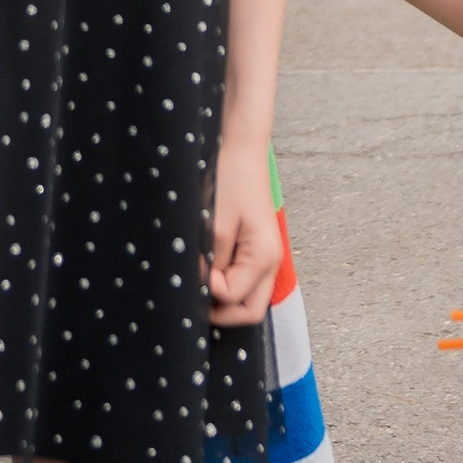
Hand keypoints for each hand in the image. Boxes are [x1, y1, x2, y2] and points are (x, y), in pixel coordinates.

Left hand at [207, 142, 281, 323]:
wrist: (241, 148)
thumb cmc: (230, 180)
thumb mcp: (216, 223)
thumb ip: (213, 262)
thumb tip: (205, 287)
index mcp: (264, 257)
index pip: (235, 297)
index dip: (209, 290)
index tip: (191, 271)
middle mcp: (271, 262)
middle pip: (250, 311)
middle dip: (221, 313)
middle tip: (192, 300)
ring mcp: (266, 256)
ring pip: (248, 298)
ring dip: (224, 300)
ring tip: (197, 285)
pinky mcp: (256, 248)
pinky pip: (244, 280)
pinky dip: (227, 284)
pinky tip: (207, 273)